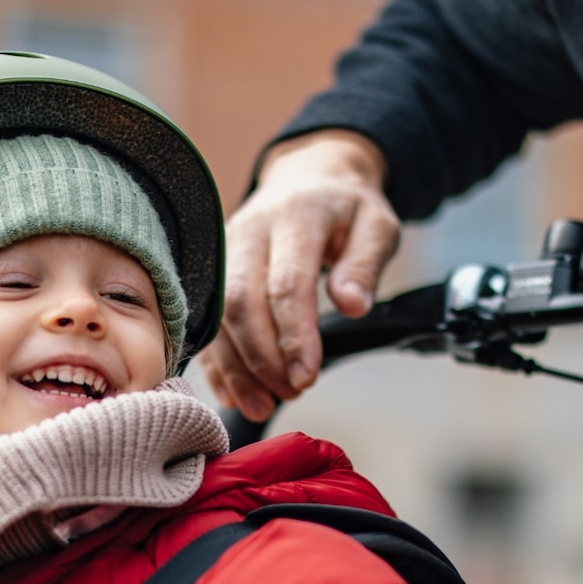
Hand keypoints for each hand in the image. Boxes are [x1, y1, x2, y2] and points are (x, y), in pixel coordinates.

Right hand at [200, 131, 398, 421]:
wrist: (308, 179)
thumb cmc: (345, 209)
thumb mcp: (377, 225)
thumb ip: (365, 264)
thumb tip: (352, 305)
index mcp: (295, 215)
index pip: (287, 282)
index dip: (294, 335)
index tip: (307, 376)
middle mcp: (249, 229)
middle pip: (240, 301)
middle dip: (261, 357)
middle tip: (291, 392)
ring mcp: (224, 250)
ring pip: (217, 315)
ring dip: (236, 367)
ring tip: (261, 404)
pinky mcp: (213, 270)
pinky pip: (206, 321)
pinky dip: (217, 362)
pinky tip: (233, 393)